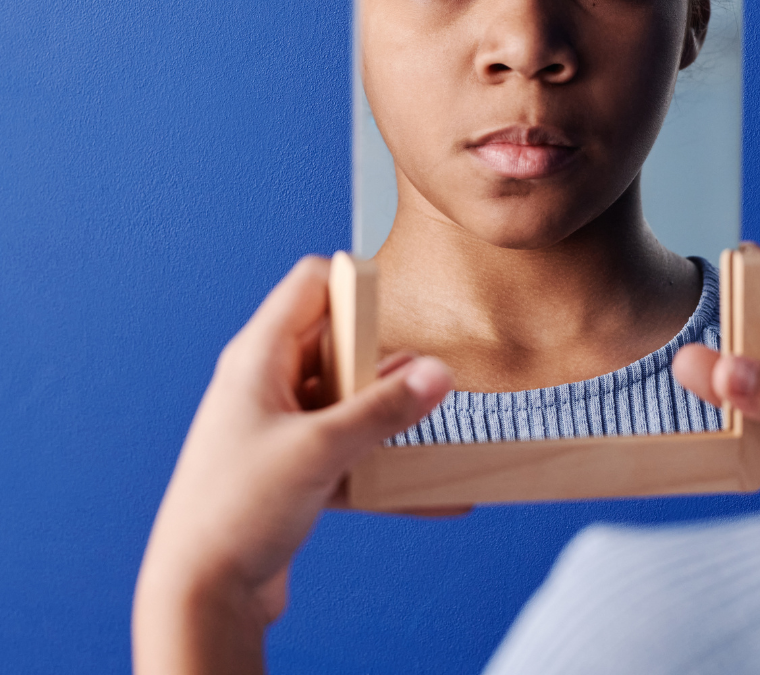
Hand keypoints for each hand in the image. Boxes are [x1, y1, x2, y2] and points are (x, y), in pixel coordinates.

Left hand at [132, 256, 452, 674]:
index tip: (398, 306)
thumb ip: (383, 409)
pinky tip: (426, 492)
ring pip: (346, 397)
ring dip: (385, 410)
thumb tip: (437, 373)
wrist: (198, 597)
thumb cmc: (234, 512)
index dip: (355, 284)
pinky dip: (380, 461)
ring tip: (429, 424)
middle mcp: (267, 382)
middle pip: (337, 341)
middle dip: (382, 358)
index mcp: (259, 356)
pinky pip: (346, 447)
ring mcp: (280, 425)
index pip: (311, 284)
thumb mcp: (319, 450)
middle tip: (421, 378)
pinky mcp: (291, 467)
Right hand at [673, 247, 759, 505]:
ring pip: (736, 395)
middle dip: (711, 350)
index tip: (694, 276)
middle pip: (744, 343)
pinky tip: (698, 451)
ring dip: (710, 403)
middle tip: (678, 364)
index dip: (738, 273)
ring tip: (676, 407)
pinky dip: (719, 449)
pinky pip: (741, 444)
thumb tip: (716, 369)